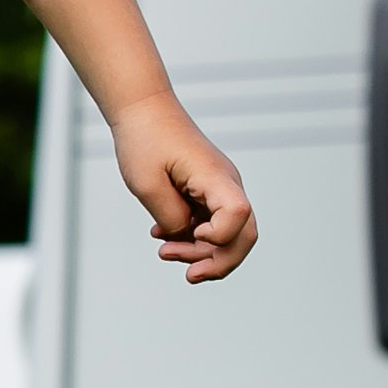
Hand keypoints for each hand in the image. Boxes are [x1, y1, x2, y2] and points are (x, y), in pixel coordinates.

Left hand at [115, 100, 258, 285]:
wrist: (143, 111)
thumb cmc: (144, 141)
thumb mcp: (147, 186)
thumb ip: (170, 219)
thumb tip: (186, 239)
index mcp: (215, 177)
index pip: (239, 216)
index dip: (220, 238)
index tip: (192, 233)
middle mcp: (226, 184)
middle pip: (244, 235)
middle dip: (219, 262)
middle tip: (189, 276)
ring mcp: (220, 189)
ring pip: (227, 234)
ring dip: (200, 252)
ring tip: (164, 252)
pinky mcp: (208, 192)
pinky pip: (211, 222)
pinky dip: (191, 237)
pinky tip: (163, 237)